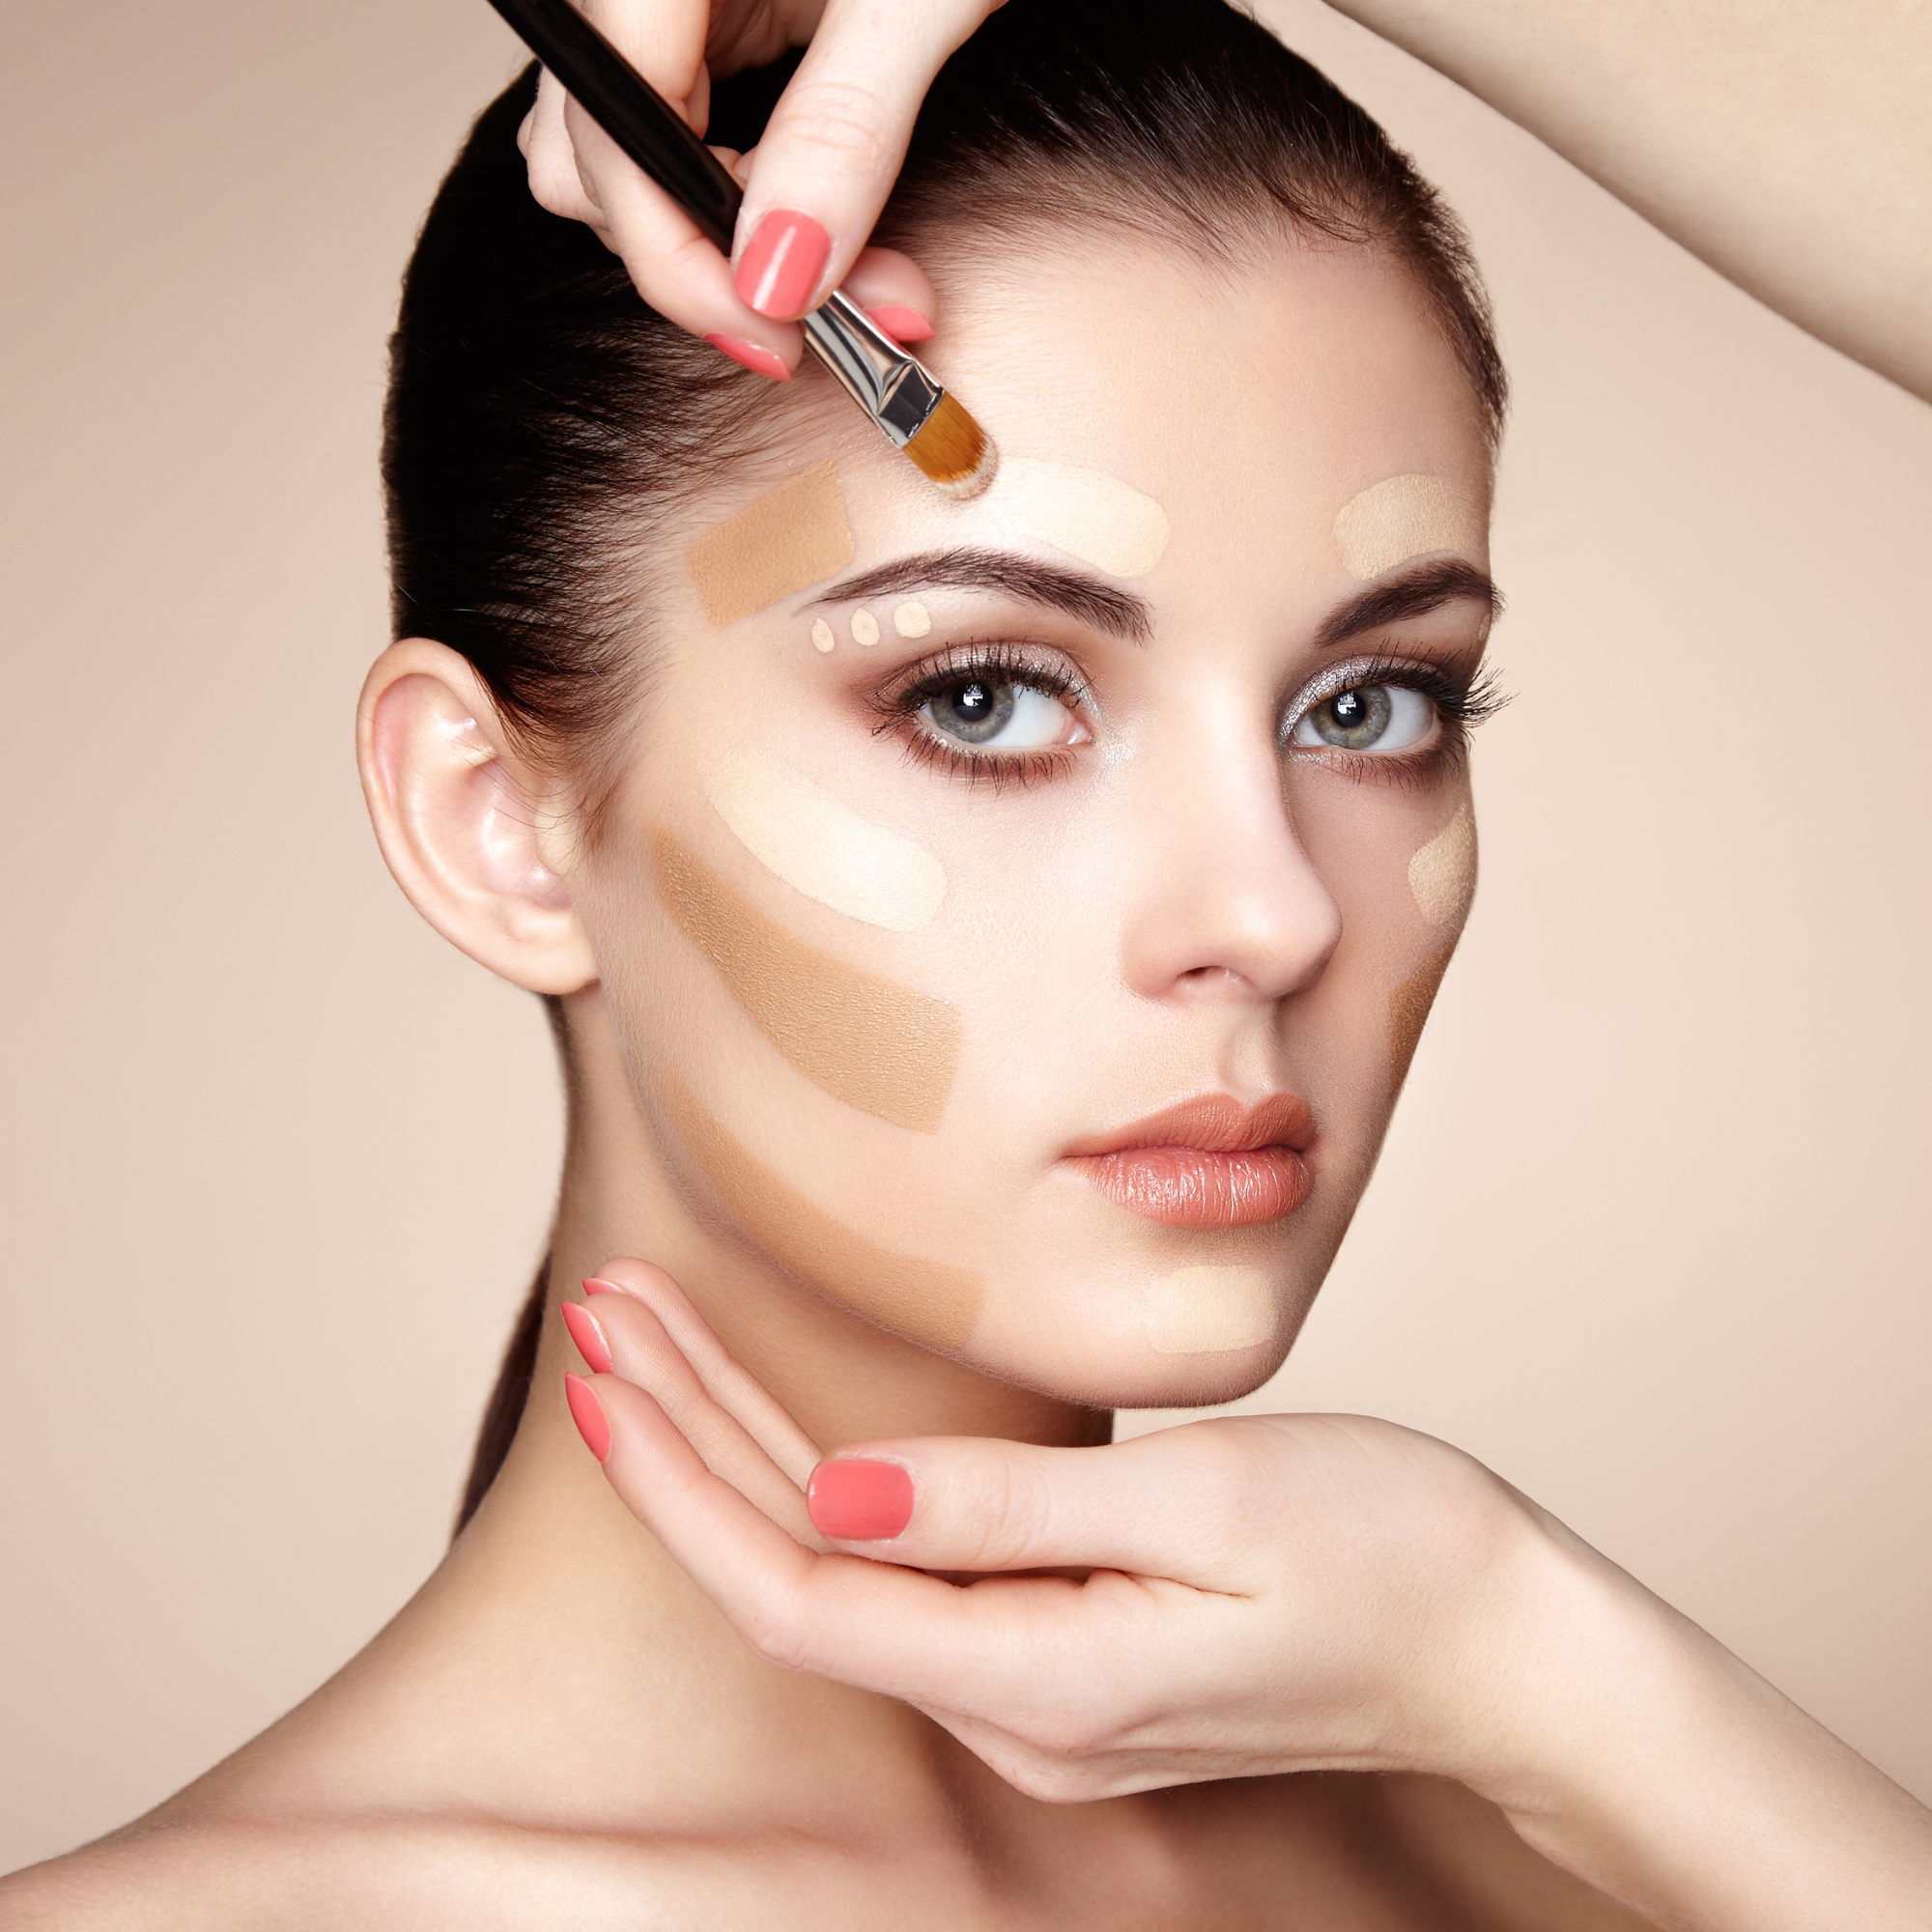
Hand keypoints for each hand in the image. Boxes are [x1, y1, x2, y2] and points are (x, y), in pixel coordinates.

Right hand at [516, 0, 1000, 372]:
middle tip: (868, 316)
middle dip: (723, 262)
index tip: (779, 337)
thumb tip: (780, 280)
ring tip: (859, 276)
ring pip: (616, 159)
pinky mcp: (696, 18)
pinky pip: (668, 130)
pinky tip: (823, 223)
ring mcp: (656, 0)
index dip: (686, 259)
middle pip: (600, 162)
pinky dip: (737, 196)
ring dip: (724, 241)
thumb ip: (843, 132)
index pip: (617, 134)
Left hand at [563, 1258, 1931, 1929]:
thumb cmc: (1390, 1551)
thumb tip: (837, 1488)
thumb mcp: (1209, 1503)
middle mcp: (1016, 1707)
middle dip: (685, 1440)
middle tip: (609, 1308)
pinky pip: (905, 1569)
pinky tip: (791, 1414)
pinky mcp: (1067, 1652)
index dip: (685, 1480)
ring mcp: (1039, 1693)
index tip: (610, 1365)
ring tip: (661, 1336)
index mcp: (1041, 1676)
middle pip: (797, 1573)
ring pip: (839, 1567)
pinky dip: (828, 1479)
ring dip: (742, 1450)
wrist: (1507, 1645)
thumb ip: (1012, 1511)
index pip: (798, 1586)